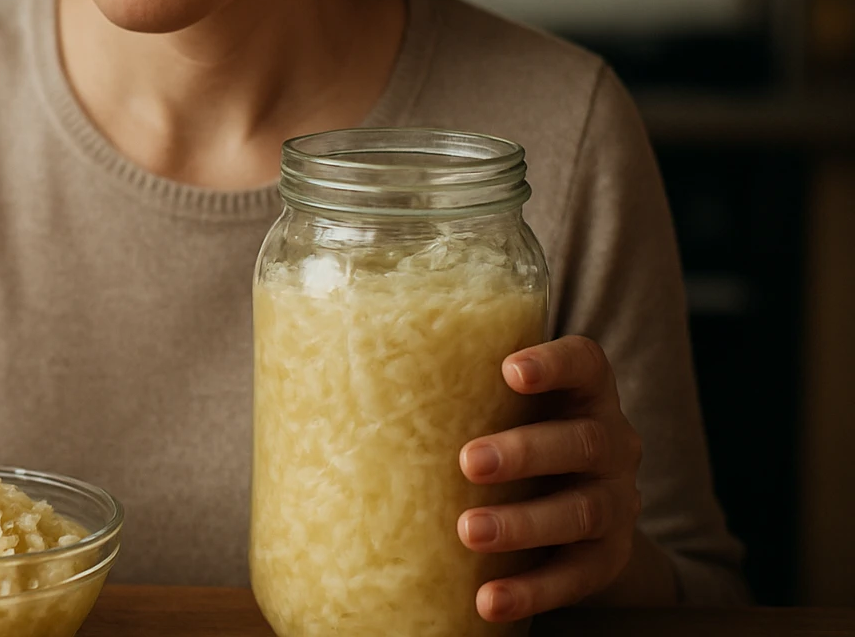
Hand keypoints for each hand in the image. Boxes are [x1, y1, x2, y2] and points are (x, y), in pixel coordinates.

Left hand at [456, 335, 657, 621]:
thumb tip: (347, 383)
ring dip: (523, 523)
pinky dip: (531, 590)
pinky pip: (574, 577)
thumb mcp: (503, 404)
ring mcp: (617, 502)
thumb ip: (457, 385)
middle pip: (581, 442)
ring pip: (580, 511)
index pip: (584, 364)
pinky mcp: (607, 558)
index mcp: (586, 394)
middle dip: (524, 452)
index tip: (510, 370)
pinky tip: (488, 600)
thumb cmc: (519, 434)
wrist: (583, 512)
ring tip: (468, 531)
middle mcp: (612, 444)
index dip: (553, 363)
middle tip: (469, 462)